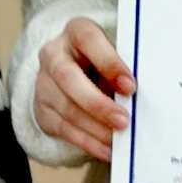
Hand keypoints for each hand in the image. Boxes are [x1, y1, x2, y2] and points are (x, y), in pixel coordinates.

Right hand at [33, 17, 134, 162]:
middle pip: (68, 78)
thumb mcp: (113, 56)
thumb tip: (139, 97)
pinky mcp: (42, 109)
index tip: (130, 86)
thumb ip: (122, 71)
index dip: (109, 62)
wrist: (72, 72)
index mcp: (76, 32)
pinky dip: (87, 142)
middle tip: (124, 121)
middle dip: (97, 103)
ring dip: (95, 128)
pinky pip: (63, 129)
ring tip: (118, 139)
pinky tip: (106, 149)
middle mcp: (53, 54)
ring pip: (66, 108)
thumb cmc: (103, 62)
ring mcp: (43, 83)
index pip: (88, 40)